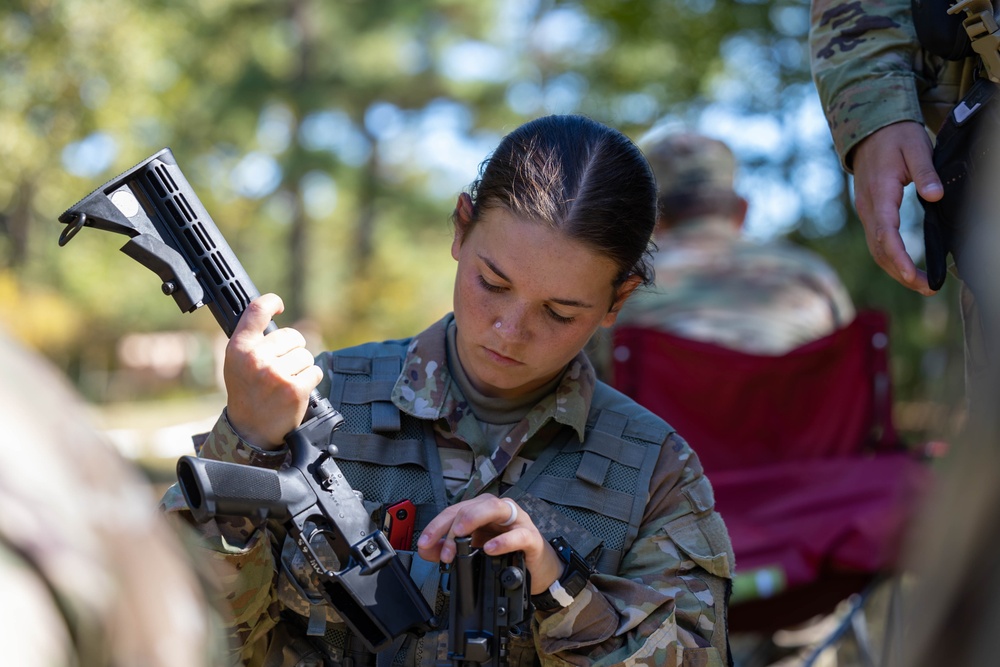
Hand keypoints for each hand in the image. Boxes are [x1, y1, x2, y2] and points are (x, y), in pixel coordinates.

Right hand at [224, 293, 323, 448]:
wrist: (250, 429)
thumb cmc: (246, 391)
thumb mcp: (237, 362)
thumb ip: (253, 338)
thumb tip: (273, 310)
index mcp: (240, 348)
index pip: (256, 311)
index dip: (271, 302)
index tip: (278, 305)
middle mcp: (257, 358)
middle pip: (292, 336)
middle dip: (293, 349)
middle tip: (282, 366)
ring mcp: (276, 374)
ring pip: (306, 355)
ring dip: (302, 367)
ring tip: (287, 380)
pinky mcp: (294, 389)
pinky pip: (315, 372)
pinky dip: (310, 380)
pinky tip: (296, 390)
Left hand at [417, 495, 562, 594]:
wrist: (536, 567)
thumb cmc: (506, 552)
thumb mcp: (474, 550)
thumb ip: (449, 548)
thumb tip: (427, 550)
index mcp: (482, 511)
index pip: (454, 511)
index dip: (436, 526)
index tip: (424, 543)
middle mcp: (498, 510)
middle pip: (471, 506)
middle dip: (452, 526)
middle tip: (443, 551)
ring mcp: (516, 520)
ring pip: (495, 508)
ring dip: (473, 519)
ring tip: (460, 535)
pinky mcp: (531, 537)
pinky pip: (518, 534)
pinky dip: (503, 541)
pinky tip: (490, 549)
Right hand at [852, 121, 942, 295]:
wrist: (869, 130)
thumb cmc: (896, 137)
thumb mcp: (916, 148)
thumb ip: (926, 172)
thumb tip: (935, 196)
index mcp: (880, 194)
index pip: (886, 234)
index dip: (899, 258)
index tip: (914, 277)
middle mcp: (868, 208)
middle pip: (879, 250)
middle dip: (901, 273)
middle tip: (929, 288)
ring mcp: (866, 212)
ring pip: (877, 250)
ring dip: (896, 270)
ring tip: (922, 284)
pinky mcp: (870, 213)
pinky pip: (877, 242)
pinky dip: (891, 259)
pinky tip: (907, 266)